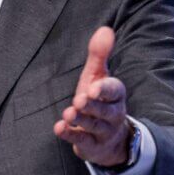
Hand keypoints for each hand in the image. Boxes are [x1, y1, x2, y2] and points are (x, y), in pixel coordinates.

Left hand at [53, 27, 131, 166]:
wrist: (110, 138)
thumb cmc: (100, 99)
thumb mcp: (98, 76)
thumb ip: (99, 54)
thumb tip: (105, 29)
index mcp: (116, 95)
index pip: (114, 91)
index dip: (104, 90)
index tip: (93, 87)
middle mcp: (113, 114)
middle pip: (105, 110)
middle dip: (92, 105)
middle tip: (79, 99)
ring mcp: (103, 131)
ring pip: (94, 126)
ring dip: (81, 120)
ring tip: (68, 113)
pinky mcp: (91, 145)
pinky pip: (82, 141)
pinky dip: (70, 134)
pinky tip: (58, 128)